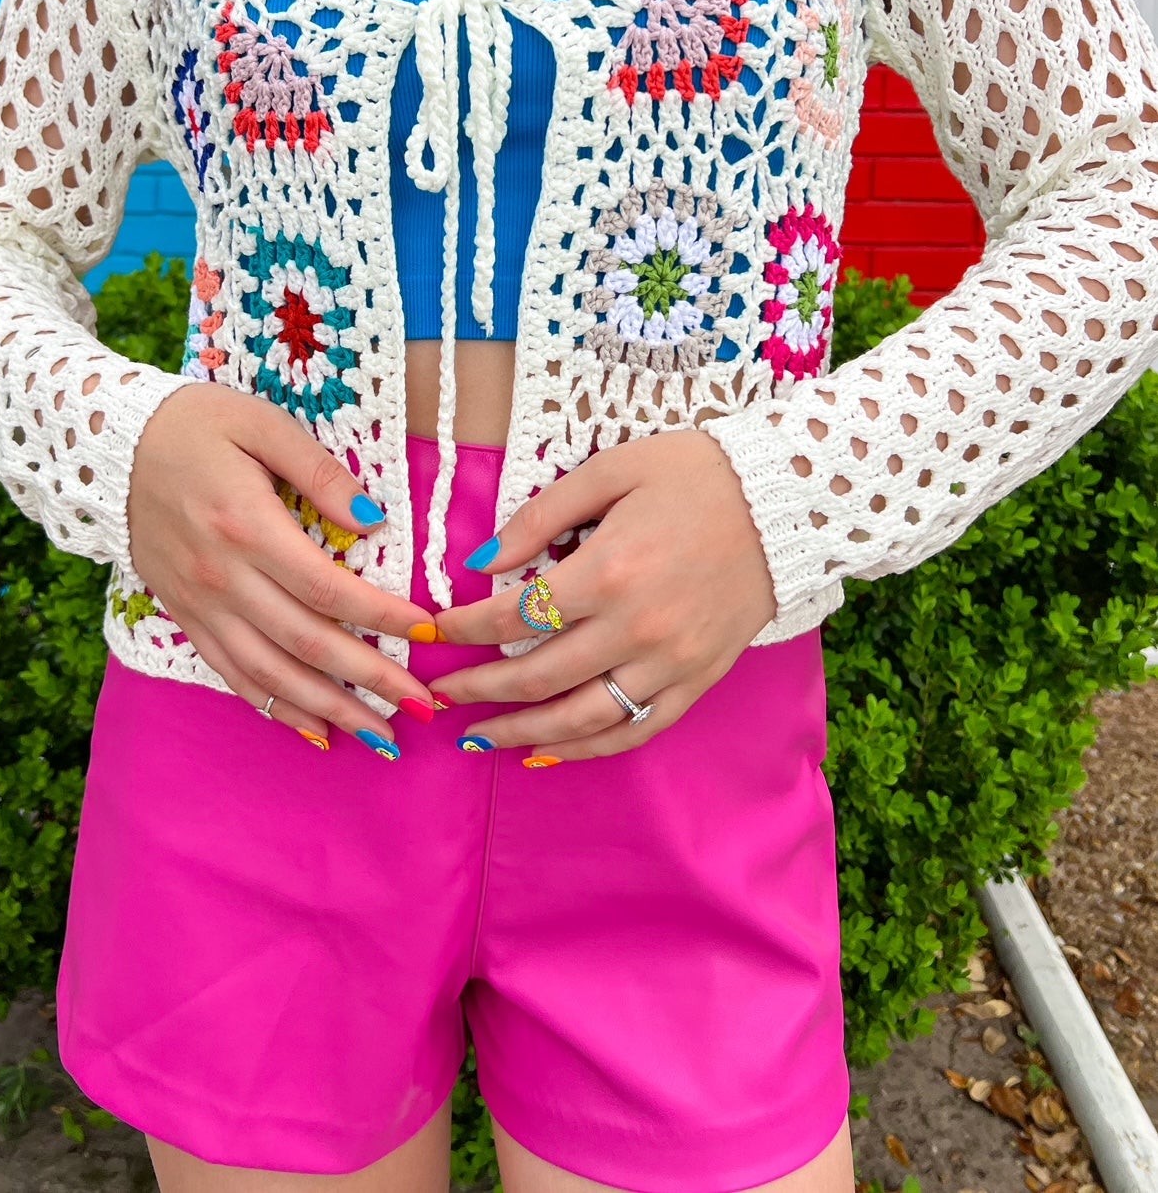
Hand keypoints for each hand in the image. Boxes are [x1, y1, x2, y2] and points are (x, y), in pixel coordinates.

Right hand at [128, 385, 439, 756]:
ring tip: (379, 732)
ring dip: (328, 708)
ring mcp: (201, 604)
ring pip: (271, 673)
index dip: (381, 617)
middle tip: (421, 705)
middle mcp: (223, 577)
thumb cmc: (196, 423)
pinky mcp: (185, 616)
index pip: (328, 589)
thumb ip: (321, 472)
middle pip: (307, 642)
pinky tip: (312, 728)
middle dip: (371, 678)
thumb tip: (375, 520)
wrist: (111, 444)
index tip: (427, 633)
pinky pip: (232, 674)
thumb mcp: (263, 424)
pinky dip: (273, 707)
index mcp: (247, 526)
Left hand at [435, 431, 777, 761]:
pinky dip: (590, 748)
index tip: (434, 632)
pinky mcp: (698, 680)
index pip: (513, 615)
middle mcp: (636, 628)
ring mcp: (671, 662)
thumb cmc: (695, 475)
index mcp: (608, 571)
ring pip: (582, 719)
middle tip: (438, 695)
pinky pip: (637, 728)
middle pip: (537, 676)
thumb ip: (541, 515)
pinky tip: (550, 751)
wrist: (788, 500)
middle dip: (478, 690)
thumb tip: (482, 562)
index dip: (464, 628)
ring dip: (522, 734)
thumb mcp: (610, 470)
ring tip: (478, 739)